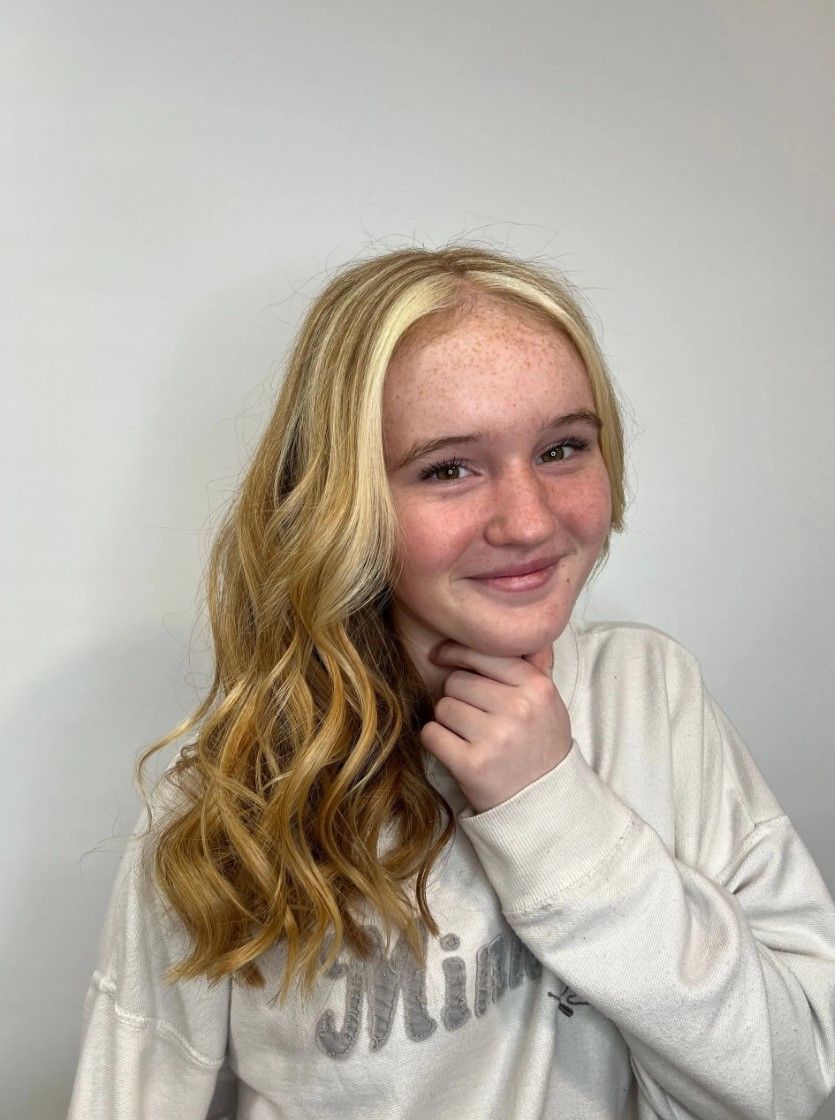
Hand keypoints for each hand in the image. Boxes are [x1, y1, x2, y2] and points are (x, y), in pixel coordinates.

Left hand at [420, 639, 571, 812]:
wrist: (544, 802)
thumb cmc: (541, 746)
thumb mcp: (549, 703)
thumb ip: (536, 665)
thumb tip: (524, 629)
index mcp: (536, 687)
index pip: (482, 654)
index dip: (455, 653)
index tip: (441, 656)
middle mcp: (518, 709)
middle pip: (457, 681)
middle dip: (457, 695)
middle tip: (473, 716)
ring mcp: (495, 737)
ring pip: (443, 706)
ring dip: (448, 720)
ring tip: (469, 736)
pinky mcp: (472, 765)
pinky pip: (432, 734)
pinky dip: (436, 740)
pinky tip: (455, 750)